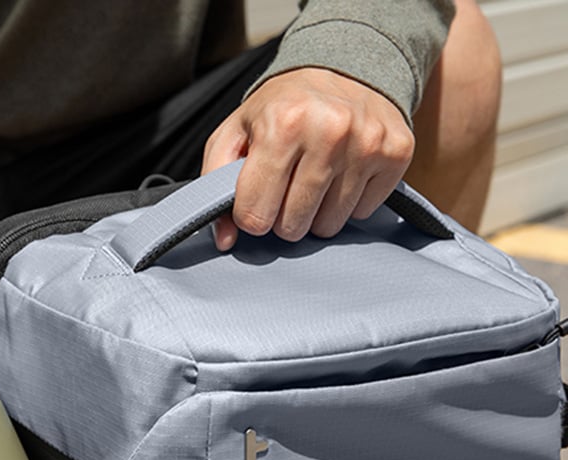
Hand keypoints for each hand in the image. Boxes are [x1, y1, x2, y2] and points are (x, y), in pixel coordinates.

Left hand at [202, 68, 414, 248]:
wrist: (344, 65)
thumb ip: (215, 184)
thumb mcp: (235, 132)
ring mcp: (367, 143)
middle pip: (293, 226)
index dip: (250, 215)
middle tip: (285, 188)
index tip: (255, 199)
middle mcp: (328, 132)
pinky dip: (348, 201)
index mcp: (281, 124)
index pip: (256, 214)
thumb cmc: (281, 107)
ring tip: (313, 179)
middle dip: (282, 216)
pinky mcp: (397, 153)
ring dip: (316, 212)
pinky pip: (363, 212)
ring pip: (330, 225)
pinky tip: (342, 172)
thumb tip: (225, 240)